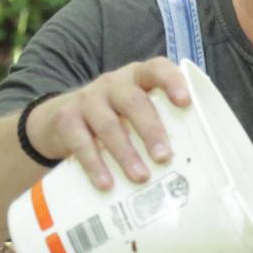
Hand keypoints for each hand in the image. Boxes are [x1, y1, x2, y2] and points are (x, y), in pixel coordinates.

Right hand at [26, 58, 189, 190]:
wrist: (58, 119)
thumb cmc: (115, 117)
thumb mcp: (135, 112)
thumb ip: (160, 121)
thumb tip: (194, 157)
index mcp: (137, 78)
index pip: (157, 69)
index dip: (172, 82)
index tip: (185, 101)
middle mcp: (112, 83)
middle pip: (134, 101)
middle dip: (151, 130)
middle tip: (164, 157)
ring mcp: (87, 99)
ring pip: (108, 125)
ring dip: (126, 154)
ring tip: (141, 177)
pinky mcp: (66, 120)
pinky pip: (81, 143)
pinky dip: (95, 165)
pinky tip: (106, 183)